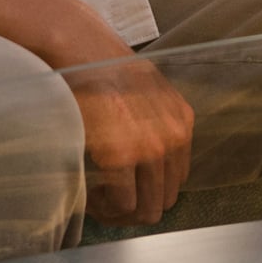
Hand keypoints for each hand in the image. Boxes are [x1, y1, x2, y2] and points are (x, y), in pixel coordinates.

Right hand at [66, 57, 194, 224]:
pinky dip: (105, 208)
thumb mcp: (147, 93)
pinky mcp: (121, 155)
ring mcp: (150, 147)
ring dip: (121, 213)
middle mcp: (173, 137)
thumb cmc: (104, 69)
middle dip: (137, 208)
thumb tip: (146, 166)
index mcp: (181, 122)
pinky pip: (121, 204)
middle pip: (165, 200)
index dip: (150, 191)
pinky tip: (91, 196)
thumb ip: (155, 126)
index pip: (176, 180)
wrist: (80, 49)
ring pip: (146, 210)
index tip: (126, 191)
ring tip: (98, 202)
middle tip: (109, 205)